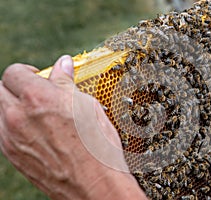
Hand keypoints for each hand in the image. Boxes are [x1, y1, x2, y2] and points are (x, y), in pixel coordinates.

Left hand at [0, 56, 146, 199]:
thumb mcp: (87, 106)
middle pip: (0, 88)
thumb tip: (63, 64)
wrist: (94, 183)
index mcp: (38, 98)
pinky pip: (2, 131)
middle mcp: (17, 116)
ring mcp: (11, 138)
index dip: (28, 71)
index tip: (39, 75)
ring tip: (36, 111)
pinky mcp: (12, 155)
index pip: (15, 72)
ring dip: (12, 105)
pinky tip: (34, 129)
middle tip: (36, 91)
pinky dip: (12, 124)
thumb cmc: (96, 146)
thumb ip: (67, 83)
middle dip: (16, 86)